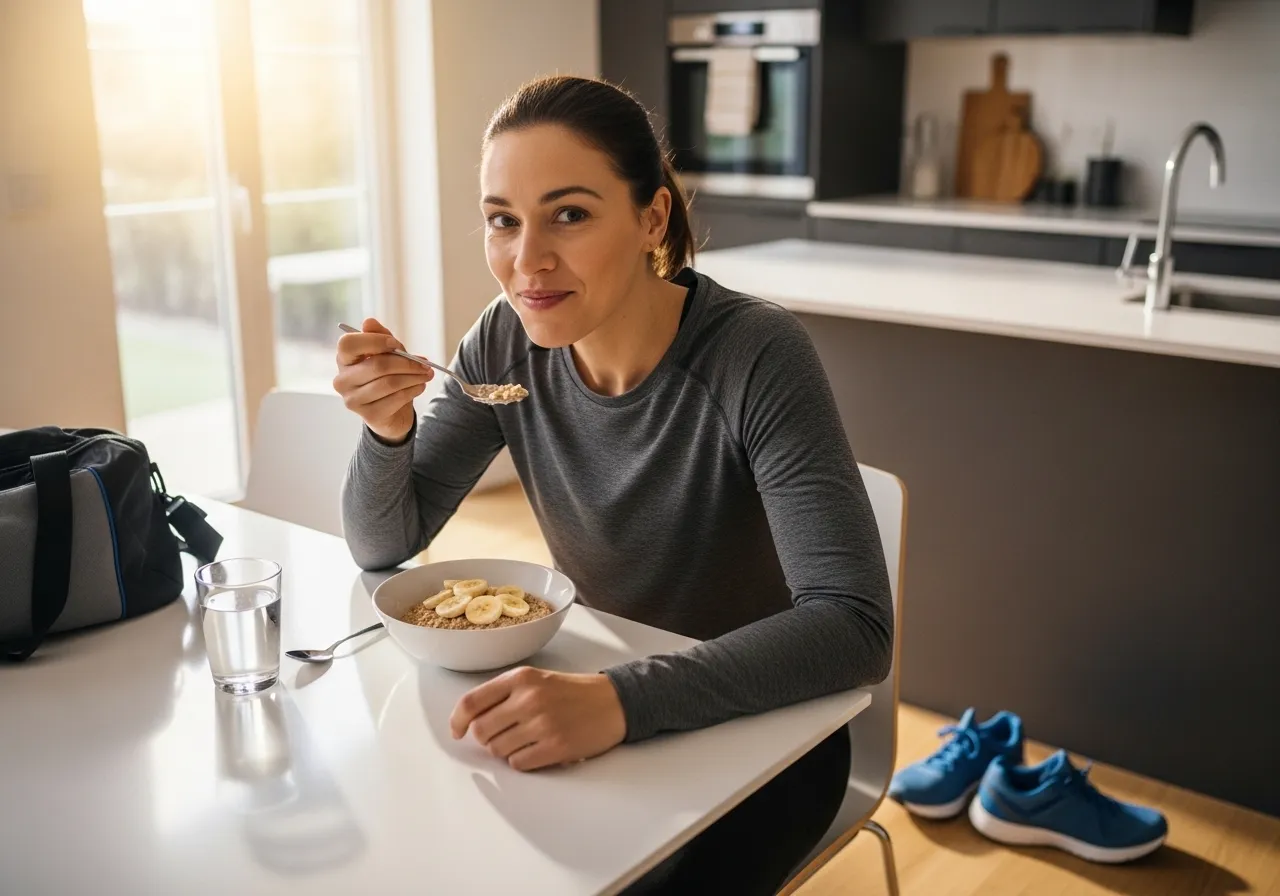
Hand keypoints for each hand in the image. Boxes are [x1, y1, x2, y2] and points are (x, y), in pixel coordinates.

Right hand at [333, 317, 432, 442]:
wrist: (391, 412)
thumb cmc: (387, 376)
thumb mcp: (387, 353)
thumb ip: (380, 336)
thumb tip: (369, 322)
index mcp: (343, 359)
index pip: (349, 344)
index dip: (376, 341)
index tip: (396, 344)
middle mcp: (342, 380)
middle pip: (377, 365)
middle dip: (407, 363)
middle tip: (425, 364)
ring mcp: (352, 400)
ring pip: (390, 383)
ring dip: (414, 377)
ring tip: (426, 374)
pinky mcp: (368, 416)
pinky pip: (396, 399)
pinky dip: (413, 390)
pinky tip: (419, 386)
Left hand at [450, 667, 627, 770]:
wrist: (612, 702)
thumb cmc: (571, 692)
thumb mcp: (536, 679)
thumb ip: (503, 694)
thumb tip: (469, 721)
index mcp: (520, 678)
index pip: (472, 702)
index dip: (457, 721)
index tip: (457, 731)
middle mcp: (529, 699)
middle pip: (481, 731)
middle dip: (487, 738)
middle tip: (505, 734)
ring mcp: (542, 724)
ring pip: (498, 750)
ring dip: (506, 750)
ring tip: (527, 740)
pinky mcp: (555, 747)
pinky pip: (518, 763)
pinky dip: (523, 761)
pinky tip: (539, 749)